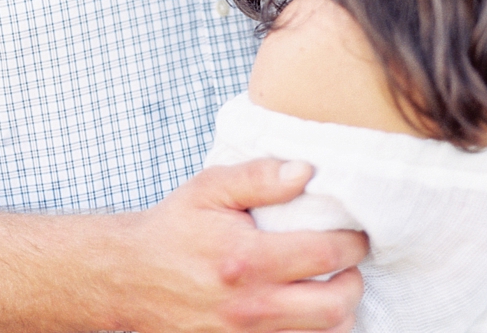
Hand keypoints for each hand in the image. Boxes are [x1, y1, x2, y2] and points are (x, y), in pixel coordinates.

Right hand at [110, 159, 367, 332]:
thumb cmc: (175, 228)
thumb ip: (258, 176)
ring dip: (337, 311)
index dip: (352, 242)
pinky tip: (305, 307)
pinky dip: (310, 331)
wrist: (130, 278)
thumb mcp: (209, 188)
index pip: (325, 255)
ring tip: (332, 285)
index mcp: (247, 260)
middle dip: (354, 282)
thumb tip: (306, 170)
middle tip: (350, 262)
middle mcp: (251, 307)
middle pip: (335, 308)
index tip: (355, 232)